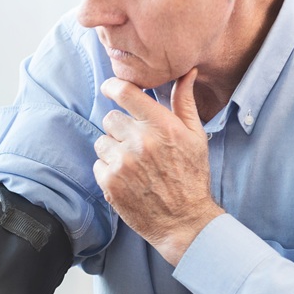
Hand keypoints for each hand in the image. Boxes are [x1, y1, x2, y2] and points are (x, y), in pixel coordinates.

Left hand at [93, 69, 223, 264]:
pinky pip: (98, 163)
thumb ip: (184, 103)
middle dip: (120, 129)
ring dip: (113, 150)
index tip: (109, 88)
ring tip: (133, 164)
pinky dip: (108, 170)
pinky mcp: (109, 182)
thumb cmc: (191, 176)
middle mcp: (140, 141)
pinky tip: (127, 179)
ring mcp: (122, 162)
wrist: (184, 220)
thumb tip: (186, 73)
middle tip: (137, 145)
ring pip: (101, 141)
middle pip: (110, 118)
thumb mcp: (195, 137)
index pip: (126, 93)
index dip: (113, 86)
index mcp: (162, 126)